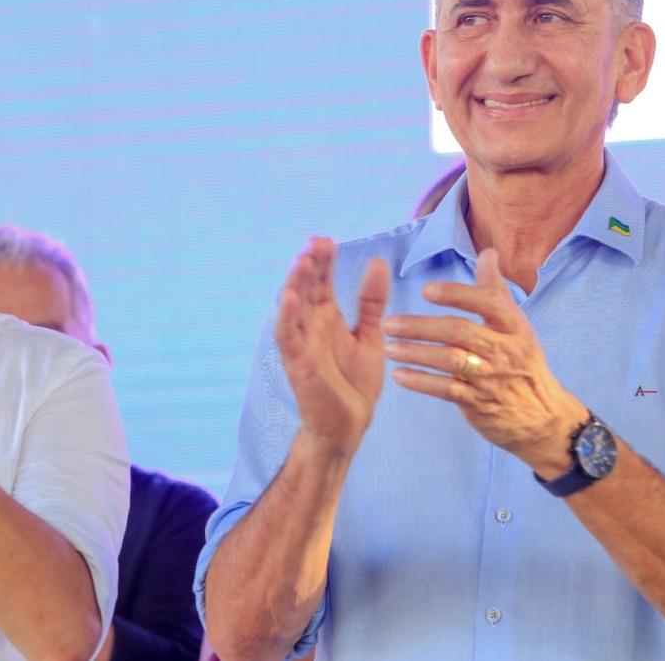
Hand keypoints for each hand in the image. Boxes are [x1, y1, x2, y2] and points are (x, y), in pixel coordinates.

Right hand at [275, 237, 389, 457]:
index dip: (324, 260)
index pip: (322, 281)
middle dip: (310, 265)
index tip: (328, 239)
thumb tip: (377, 262)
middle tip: (316, 241)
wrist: (349, 425)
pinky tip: (292, 297)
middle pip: (306, 288)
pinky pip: (288, 336)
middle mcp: (310, 326)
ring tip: (302, 260)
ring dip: (295, 284)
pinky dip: (287, 316)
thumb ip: (372, 302)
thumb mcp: (369, 336)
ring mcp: (301, 343)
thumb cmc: (355, 383)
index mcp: (327, 317)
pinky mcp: (297, 363)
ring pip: (293, 307)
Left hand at [383, 248, 584, 471]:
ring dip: (416, 353)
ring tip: (388, 347)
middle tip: (389, 323)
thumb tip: (488, 253)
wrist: (543, 418)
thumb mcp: (517, 326)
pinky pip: (447, 390)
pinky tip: (399, 375)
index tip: (426, 290)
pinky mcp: (480, 404)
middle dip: (422, 326)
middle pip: (460, 332)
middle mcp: (504, 350)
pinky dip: (422, 382)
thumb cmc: (521, 363)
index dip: (456, 295)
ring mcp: (492, 378)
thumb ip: (496, 290)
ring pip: (451, 361)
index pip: (486, 303)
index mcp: (513, 326)